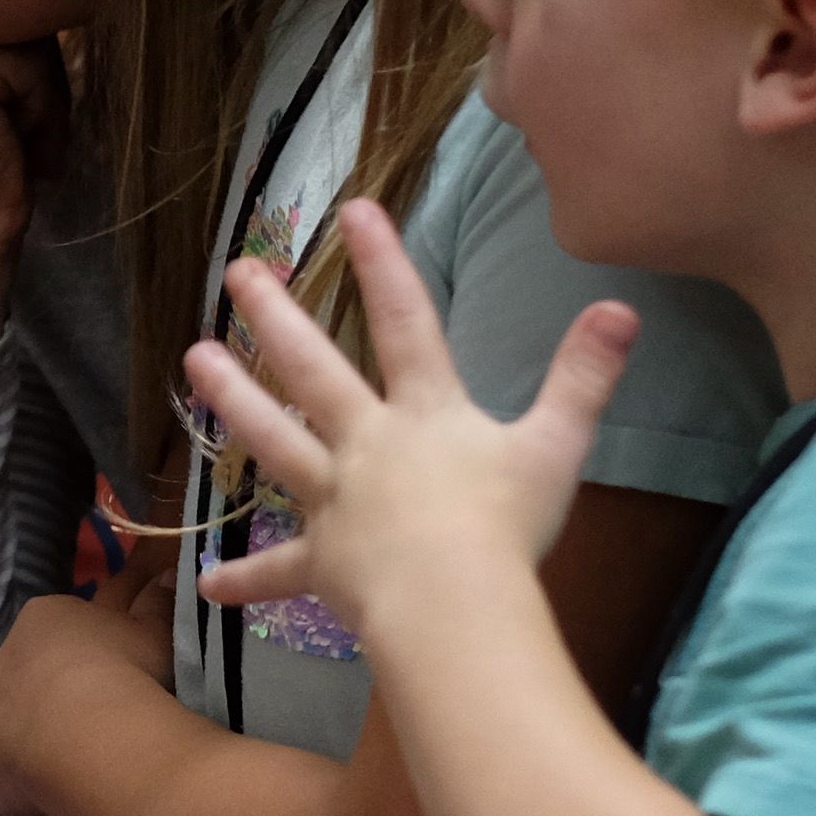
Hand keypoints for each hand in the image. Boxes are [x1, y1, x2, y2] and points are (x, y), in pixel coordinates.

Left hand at [0, 587, 166, 815]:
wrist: (92, 738)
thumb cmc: (132, 675)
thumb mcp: (158, 634)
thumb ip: (159, 604)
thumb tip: (169, 573)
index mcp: (44, 620)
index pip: (59, 636)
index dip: (88, 663)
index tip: (114, 687)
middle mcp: (3, 660)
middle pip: (29, 680)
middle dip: (53, 701)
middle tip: (94, 732)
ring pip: (9, 730)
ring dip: (33, 747)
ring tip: (73, 775)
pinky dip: (20, 796)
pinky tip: (51, 813)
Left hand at [179, 201, 630, 648]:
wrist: (452, 605)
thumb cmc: (506, 527)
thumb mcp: (556, 447)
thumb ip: (584, 379)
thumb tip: (621, 309)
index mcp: (426, 414)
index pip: (404, 321)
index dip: (381, 263)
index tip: (350, 210)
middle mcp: (369, 445)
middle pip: (314, 370)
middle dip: (276, 316)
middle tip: (237, 271)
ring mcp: (337, 501)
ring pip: (275, 440)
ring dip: (234, 400)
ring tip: (194, 359)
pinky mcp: (324, 561)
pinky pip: (282, 571)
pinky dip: (249, 580)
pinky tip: (211, 584)